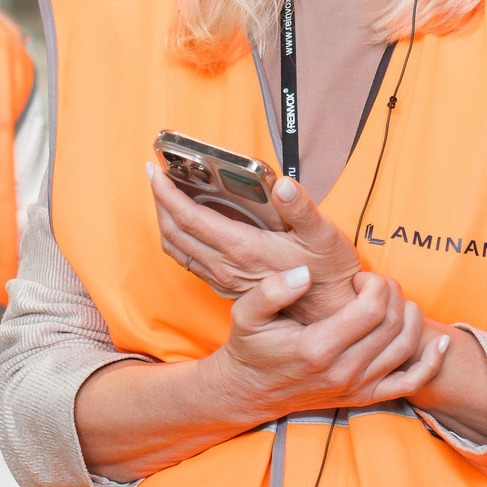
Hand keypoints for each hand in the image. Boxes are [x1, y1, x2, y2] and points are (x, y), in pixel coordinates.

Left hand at [149, 159, 360, 321]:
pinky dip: (179, 239)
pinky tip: (187, 226)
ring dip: (165, 221)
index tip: (156, 171)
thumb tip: (283, 185)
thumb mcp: (324, 234)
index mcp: (242, 249)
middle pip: (174, 232)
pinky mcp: (227, 287)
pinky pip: (189, 262)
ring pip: (177, 249)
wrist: (330, 315)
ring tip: (166, 198)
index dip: (167, 193)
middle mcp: (226, 267)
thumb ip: (301, 208)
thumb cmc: (329, 273)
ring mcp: (224, 280)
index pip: (189, 218)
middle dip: (159, 202)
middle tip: (157, 177)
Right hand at [209, 265, 451, 420]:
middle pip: (393, 324)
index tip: (358, 279)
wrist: (250, 391)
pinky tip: (440, 342)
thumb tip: (305, 274)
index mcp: (317, 348)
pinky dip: (432, 362)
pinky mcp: (366, 397)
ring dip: (410, 315)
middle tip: (374, 285)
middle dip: (392, 293)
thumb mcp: (247, 314)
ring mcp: (358, 387)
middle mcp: (343, 371)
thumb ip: (272, 291)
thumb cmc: (251, 347)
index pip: (372, 309)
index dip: (374, 285)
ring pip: (407, 347)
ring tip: (390, 301)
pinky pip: (411, 383)